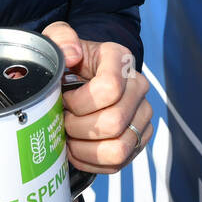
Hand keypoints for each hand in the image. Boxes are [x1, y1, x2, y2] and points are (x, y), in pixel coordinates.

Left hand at [42, 21, 151, 173]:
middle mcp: (139, 85)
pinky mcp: (140, 138)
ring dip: (85, 149)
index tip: (65, 98)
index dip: (79, 101)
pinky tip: (78, 148)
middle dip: (78, 127)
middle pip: (114, 122)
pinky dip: (91, 162)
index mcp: (120, 59)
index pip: (109, 89)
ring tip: (69, 137)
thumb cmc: (70, 61)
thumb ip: (61, 38)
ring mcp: (143, 114)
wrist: (84, 77)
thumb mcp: (58, 40)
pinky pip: (118, 164)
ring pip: (118, 149)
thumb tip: (73, 55)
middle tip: (63, 120)